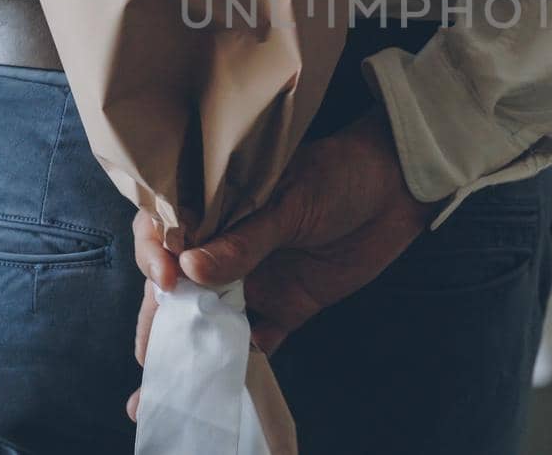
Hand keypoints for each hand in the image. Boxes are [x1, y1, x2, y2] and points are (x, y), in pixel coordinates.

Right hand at [127, 107, 431, 420]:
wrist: (398, 189)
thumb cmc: (339, 173)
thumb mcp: (290, 199)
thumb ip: (245, 238)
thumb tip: (190, 268)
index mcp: (217, 207)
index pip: (165, 231)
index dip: (155, 254)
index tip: (167, 275)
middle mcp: (226, 247)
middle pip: (179, 286)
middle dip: (159, 318)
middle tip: (153, 350)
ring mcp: (256, 279)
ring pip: (213, 319)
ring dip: (196, 346)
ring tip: (178, 377)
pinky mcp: (288, 307)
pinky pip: (260, 339)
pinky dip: (248, 356)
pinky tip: (242, 366)